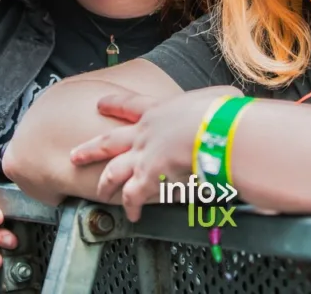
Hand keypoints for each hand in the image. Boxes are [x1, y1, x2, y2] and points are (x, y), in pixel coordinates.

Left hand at [69, 86, 242, 221]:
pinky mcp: (148, 179)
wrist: (212, 131)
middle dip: (90, 149)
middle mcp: (144, 134)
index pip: (131, 106)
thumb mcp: (220, 96)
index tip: (99, 104)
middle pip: (109, 141)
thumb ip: (222, 99)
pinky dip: (131, 206)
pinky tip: (132, 214)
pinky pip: (132, 196)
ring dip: (105, 183)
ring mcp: (142, 157)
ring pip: (113, 172)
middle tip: (75, 154)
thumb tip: (235, 99)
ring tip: (98, 192)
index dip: (114, 105)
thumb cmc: (221, 113)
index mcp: (159, 111)